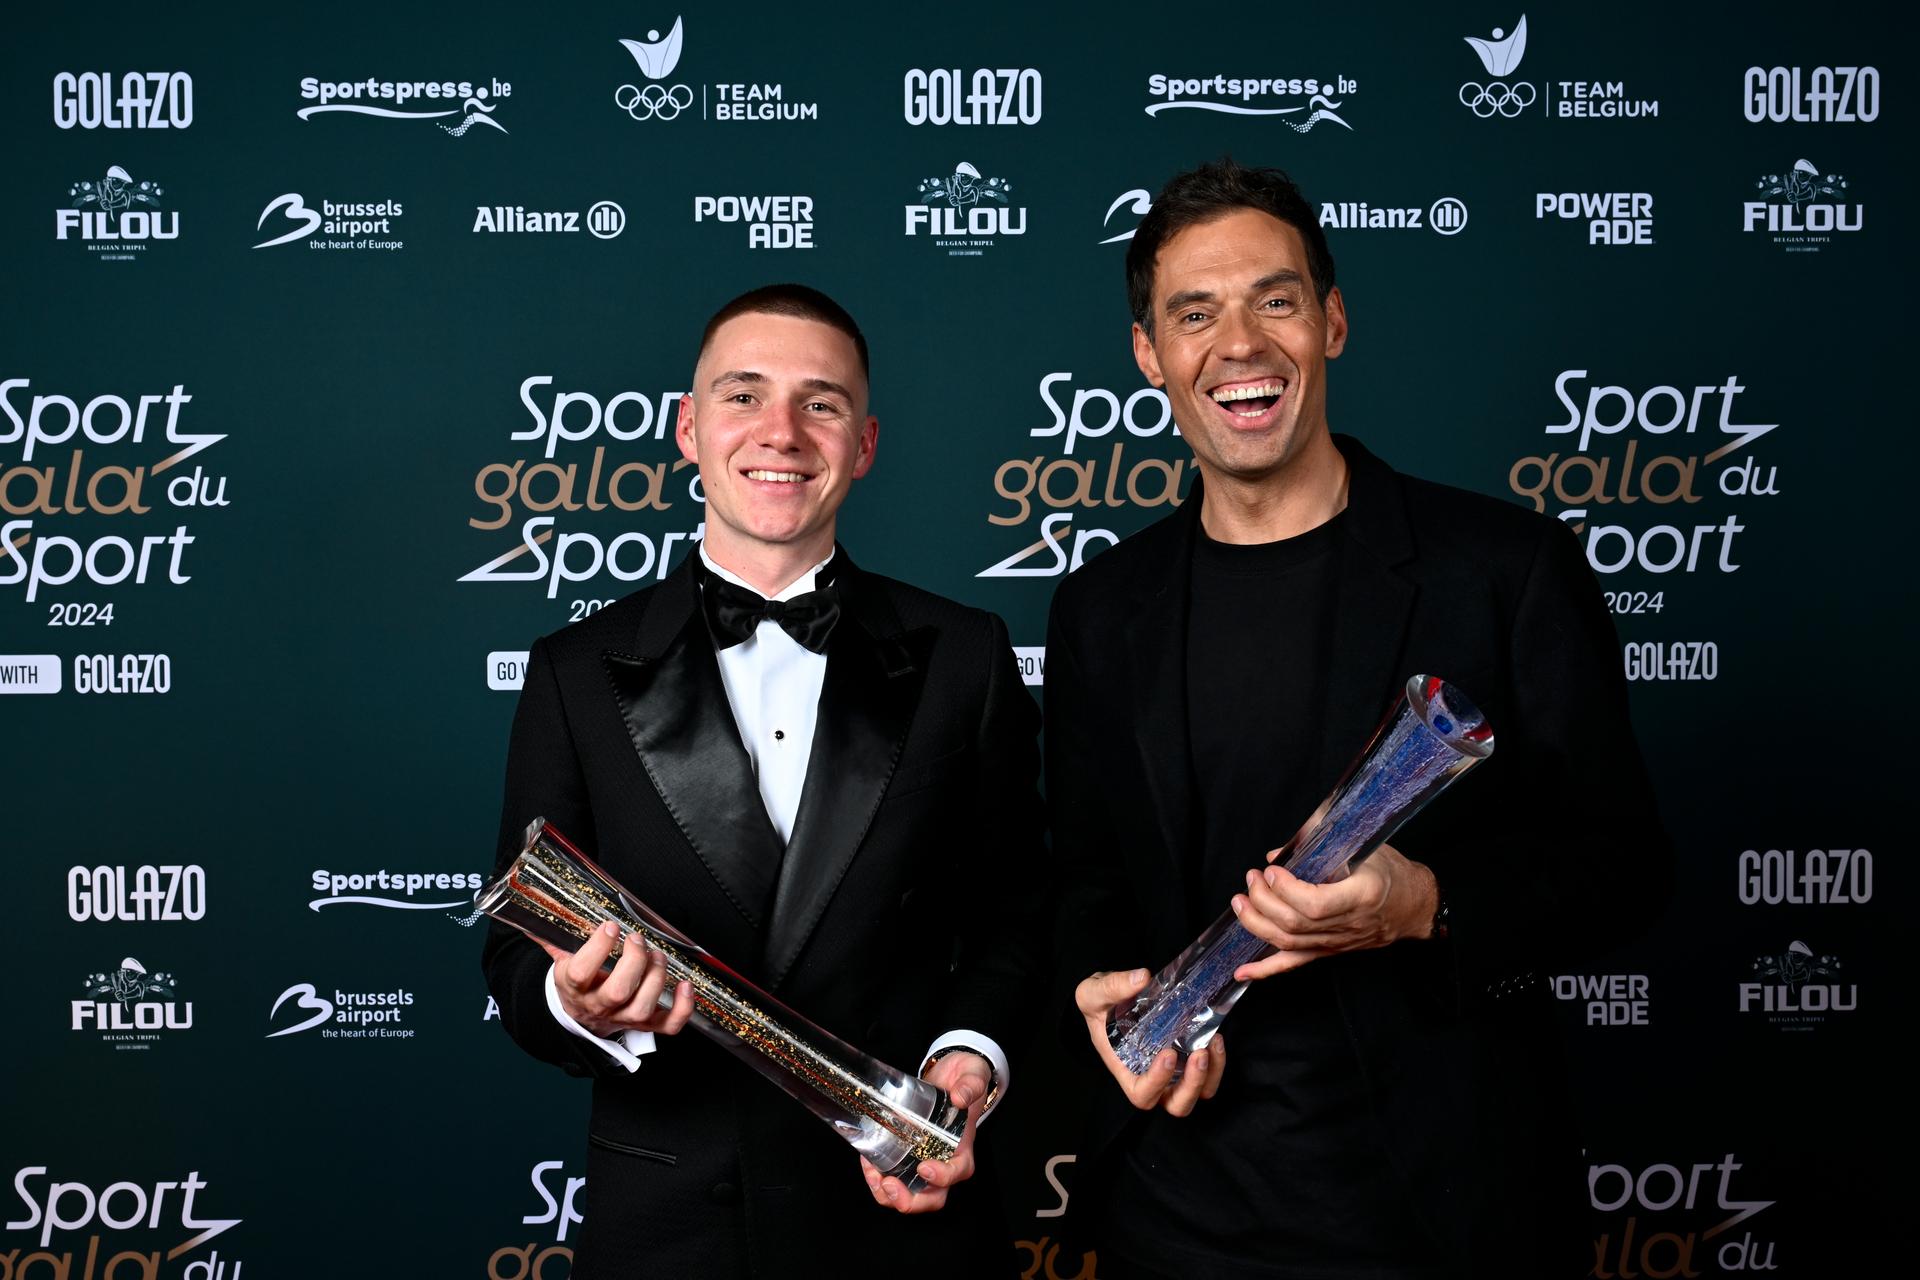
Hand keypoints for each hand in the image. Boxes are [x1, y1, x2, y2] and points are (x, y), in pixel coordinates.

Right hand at [541, 919, 695, 1038]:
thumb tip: (535, 902)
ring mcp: (623, 1018)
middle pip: (617, 992)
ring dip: (656, 978)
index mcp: (575, 987)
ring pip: (642, 1008)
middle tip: (637, 939)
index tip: (609, 927)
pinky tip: (686, 986)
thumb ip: (550, 933)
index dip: (597, 949)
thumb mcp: (560, 959)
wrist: (580, 1017)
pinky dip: (682, 1008)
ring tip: (657, 956)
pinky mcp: (645, 1025)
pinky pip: (668, 1025)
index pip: (581, 973)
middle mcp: (599, 1006)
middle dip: (633, 962)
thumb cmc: (576, 982)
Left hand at [859, 1051, 989, 1212]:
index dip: (941, 1177)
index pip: (957, 1172)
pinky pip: (894, 1179)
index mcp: (963, 1149)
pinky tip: (868, 1162)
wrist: (950, 1077)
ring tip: (872, 1173)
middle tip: (889, 1184)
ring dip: (887, 1194)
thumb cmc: (964, 1081)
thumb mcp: (973, 1075)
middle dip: (909, 1200)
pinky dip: (878, 1178)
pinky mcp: (907, 1158)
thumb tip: (960, 1097)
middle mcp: (944, 1163)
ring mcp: (924, 1163)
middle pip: (932, 1198)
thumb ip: (971, 1085)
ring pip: (909, 1195)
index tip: (923, 1166)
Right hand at [1074, 970, 1225, 1116]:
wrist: (1113, 999)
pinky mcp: (1188, 1058)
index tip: (1168, 1053)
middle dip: (1192, 1085)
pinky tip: (1215, 1036)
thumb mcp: (1092, 992)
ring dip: (1211, 1074)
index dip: (1157, 1082)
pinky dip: (1218, 1061)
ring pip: (1198, 1093)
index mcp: (1126, 1069)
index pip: (1142, 1093)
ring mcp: (1173, 1071)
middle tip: (1199, 1054)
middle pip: (1176, 1104)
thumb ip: (1112, 987)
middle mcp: (1151, 1077)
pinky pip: (1209, 1074)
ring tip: (1213, 1043)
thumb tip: (1141, 978)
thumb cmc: (1099, 1004)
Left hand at [1229, 843, 1437, 981]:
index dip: (1286, 890)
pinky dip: (1265, 969)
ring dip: (1256, 925)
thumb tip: (1277, 853)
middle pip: (1295, 924)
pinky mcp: (1329, 951)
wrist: (1416, 906)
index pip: (1315, 904)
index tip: (1272, 871)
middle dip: (1263, 902)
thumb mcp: (1364, 848)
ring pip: (1289, 944)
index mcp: (1361, 897)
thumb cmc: (1392, 874)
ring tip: (1240, 903)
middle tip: (1251, 879)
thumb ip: (1320, 844)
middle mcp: (1348, 925)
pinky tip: (1242, 971)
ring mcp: (1337, 942)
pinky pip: (1294, 964)